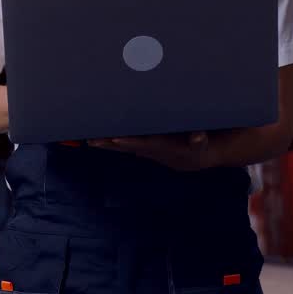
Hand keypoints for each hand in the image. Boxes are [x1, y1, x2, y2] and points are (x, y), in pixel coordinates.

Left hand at [87, 131, 211, 171]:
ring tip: (89, 141)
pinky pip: (125, 145)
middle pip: (128, 147)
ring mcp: (145, 150)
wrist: (196, 157)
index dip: (132, 142)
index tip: (117, 140)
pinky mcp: (143, 147)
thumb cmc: (200, 147)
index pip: (145, 144)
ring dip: (106, 145)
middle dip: (110, 144)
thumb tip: (199, 136)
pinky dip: (111, 143)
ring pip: (123, 147)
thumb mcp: (203, 144)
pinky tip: (99, 140)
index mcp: (164, 148)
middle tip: (93, 141)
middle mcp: (151, 151)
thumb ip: (200, 140)